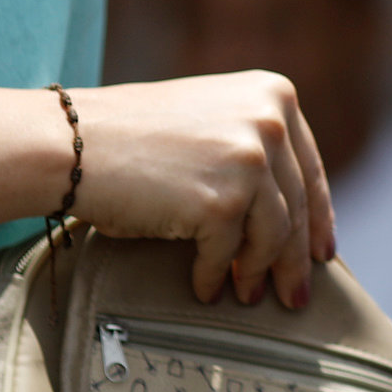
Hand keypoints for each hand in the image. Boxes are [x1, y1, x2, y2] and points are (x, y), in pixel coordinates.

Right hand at [65, 71, 335, 307]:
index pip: (308, 168)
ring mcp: (249, 160)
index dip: (317, 216)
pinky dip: (215, 276)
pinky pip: (228, 253)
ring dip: (259, 273)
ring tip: (250, 298)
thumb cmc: (130, 139)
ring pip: (273, 235)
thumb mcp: (210, 120)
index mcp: (274, 94)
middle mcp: (271, 120)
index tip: (321, 251)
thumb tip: (286, 210)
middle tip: (297, 296)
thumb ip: (251, 146)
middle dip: (296, 258)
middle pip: (296, 205)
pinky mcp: (222, 201)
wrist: (70, 144)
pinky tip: (204, 290)